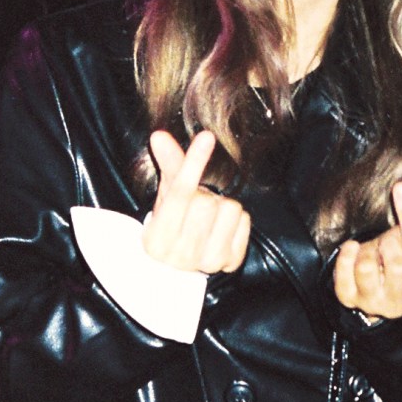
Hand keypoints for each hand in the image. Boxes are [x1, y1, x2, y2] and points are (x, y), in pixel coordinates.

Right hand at [142, 130, 252, 272]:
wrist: (182, 265)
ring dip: (222, 205)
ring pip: (229, 209)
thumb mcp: (166, 196)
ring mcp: (207, 261)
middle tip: (197, 204)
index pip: (178, 192)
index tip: (206, 137)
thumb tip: (159, 136)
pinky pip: (244, 221)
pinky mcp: (231, 262)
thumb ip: (168, 165)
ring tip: (210, 217)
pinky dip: (236, 218)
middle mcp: (180, 255)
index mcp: (157, 238)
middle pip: (206, 201)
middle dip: (205, 195)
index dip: (193, 163)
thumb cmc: (173, 223)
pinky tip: (222, 228)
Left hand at [332, 183, 401, 319]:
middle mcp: (400, 304)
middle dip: (389, 242)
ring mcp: (373, 304)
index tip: (401, 188)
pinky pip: (343, 272)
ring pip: (367, 268)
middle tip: (387, 240)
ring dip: (368, 250)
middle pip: (397, 263)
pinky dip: (347, 255)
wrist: (373, 293)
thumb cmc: (396, 263)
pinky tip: (354, 250)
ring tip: (372, 250)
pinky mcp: (348, 300)